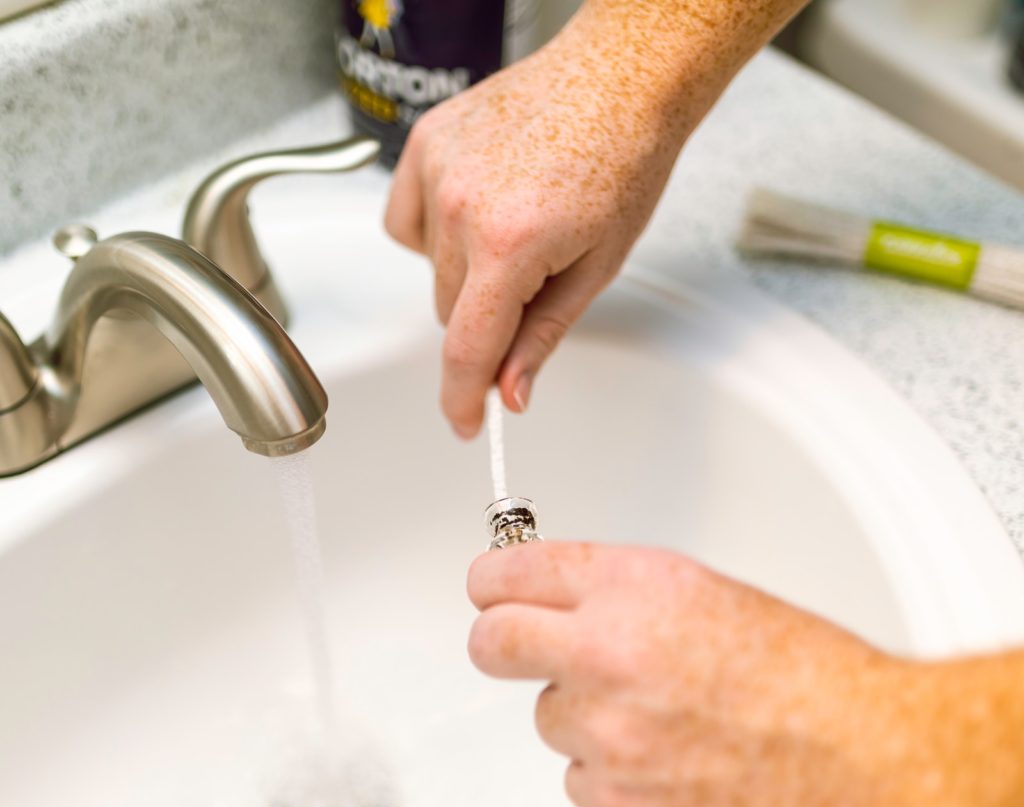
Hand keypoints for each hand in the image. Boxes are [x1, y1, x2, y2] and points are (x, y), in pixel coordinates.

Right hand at [384, 18, 690, 437]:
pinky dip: (434, 234)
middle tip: (532, 285)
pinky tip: (476, 214)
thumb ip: (542, 336)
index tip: (465, 424)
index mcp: (511, 244)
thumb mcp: (596, 268)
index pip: (468, 347)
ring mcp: (437, 170)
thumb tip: (511, 392)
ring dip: (464, 275)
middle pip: (449, 313)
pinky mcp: (425, 143)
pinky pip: (408, 223)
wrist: (620, 80)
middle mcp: (461, 206)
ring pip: (430, 271)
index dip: (463, 398)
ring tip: (515, 231)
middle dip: (486, 321)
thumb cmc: (624, 162)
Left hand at [467, 541, 1023, 806]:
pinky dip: (610, 774)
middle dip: (501, 642)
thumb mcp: (706, 593)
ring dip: (583, 716)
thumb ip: (621, 595)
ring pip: (548, 719)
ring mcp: (608, 734)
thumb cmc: (810, 675)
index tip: (491, 590)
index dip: (494, 582)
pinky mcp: (619, 806)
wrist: (869, 761)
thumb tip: (562, 603)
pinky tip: (669, 764)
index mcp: (633, 587)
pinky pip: (579, 780)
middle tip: (521, 647)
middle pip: (491, 643)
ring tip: (659, 719)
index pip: (508, 573)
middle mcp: (607, 654)